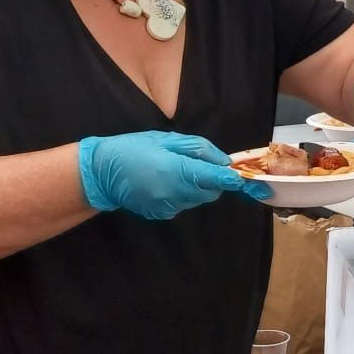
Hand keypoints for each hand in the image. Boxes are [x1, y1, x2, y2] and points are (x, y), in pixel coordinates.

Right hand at [78, 131, 262, 219]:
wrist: (101, 172)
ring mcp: (167, 207)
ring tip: (175, 170)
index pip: (217, 180)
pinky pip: (183, 204)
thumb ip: (199, 150)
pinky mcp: (161, 214)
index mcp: (177, 171)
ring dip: (197, 186)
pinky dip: (182, 194)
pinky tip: (163, 182)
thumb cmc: (134, 148)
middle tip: (199, 164)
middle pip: (211, 192)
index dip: (236, 181)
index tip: (252, 182)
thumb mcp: (168, 139)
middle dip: (212, 180)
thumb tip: (224, 162)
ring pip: (198, 199)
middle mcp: (175, 194)